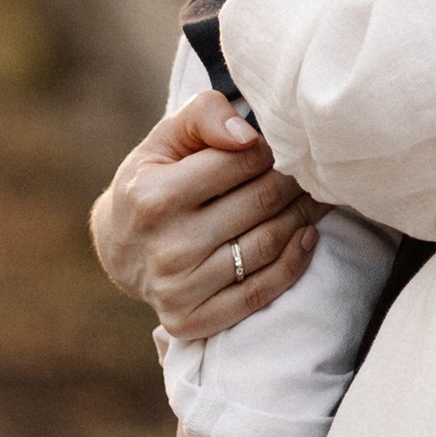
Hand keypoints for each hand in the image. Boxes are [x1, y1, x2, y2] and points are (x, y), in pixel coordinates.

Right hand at [91, 84, 320, 337]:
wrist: (120, 248)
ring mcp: (178, 288)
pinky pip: (259, 293)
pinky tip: (306, 237)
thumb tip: (248, 137)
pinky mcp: (191, 320)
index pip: (243, 161)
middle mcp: (166, 246)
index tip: (282, 147)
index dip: (271, 150)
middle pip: (261, 203)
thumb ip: (204, 115)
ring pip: (267, 246)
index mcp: (154, 196)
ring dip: (303, 218)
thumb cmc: (152, 180)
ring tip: (315, 199)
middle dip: (295, 182)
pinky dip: (293, 263)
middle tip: (313, 171)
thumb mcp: (165, 138)